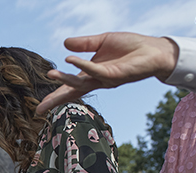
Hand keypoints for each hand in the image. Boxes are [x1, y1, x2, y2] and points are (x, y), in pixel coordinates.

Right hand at [36, 33, 178, 115]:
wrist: (155, 50)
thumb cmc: (131, 47)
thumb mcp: (102, 41)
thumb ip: (84, 44)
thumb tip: (65, 44)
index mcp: (92, 74)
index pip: (70, 87)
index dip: (55, 96)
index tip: (40, 107)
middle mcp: (97, 80)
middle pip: (72, 92)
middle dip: (56, 100)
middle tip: (40, 109)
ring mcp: (105, 79)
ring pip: (81, 82)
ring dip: (65, 79)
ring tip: (51, 73)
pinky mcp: (114, 74)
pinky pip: (94, 70)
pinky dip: (81, 64)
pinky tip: (70, 59)